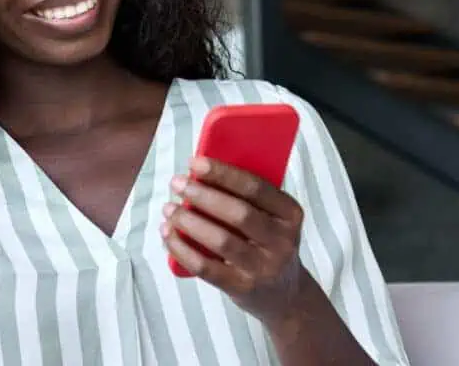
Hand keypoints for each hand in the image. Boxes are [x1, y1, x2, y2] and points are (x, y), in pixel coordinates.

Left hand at [162, 156, 305, 320]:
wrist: (285, 295)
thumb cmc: (268, 244)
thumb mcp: (273, 219)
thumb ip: (248, 198)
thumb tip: (199, 173)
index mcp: (290, 214)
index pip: (256, 188)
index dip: (223, 173)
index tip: (195, 163)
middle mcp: (282, 241)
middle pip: (238, 213)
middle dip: (203, 195)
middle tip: (177, 184)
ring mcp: (263, 268)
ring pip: (221, 241)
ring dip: (189, 221)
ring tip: (169, 208)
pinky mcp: (242, 288)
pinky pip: (206, 268)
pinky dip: (182, 249)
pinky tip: (168, 234)